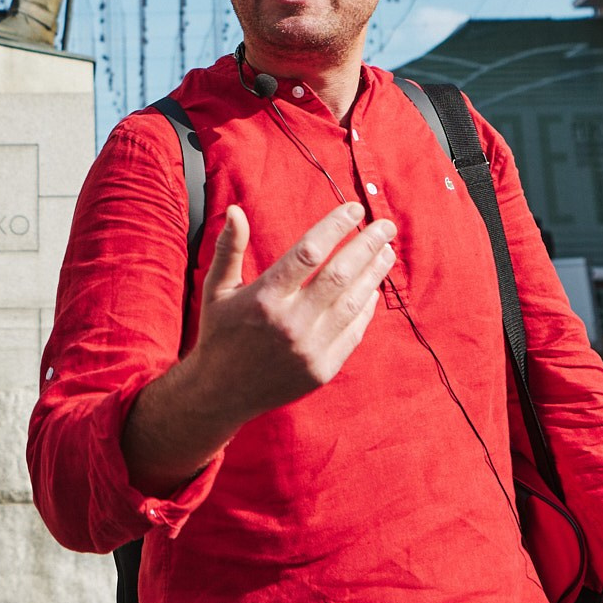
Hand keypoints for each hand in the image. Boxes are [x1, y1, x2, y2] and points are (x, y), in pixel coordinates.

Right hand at [122, 201, 396, 494]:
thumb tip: (236, 210)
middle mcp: (289, 323)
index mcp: (264, 297)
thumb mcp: (216, 288)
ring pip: (352, 302)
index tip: (354, 209)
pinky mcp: (322, 370)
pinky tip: (373, 288)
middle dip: (367, 245)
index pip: (309, 252)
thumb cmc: (219, 333)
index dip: (335, 227)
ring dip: (374, 273)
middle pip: (339, 274)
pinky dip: (366, 307)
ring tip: (387, 251)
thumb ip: (229, 248)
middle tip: (385, 226)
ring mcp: (309, 349)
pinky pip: (353, 332)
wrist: (220, 392)